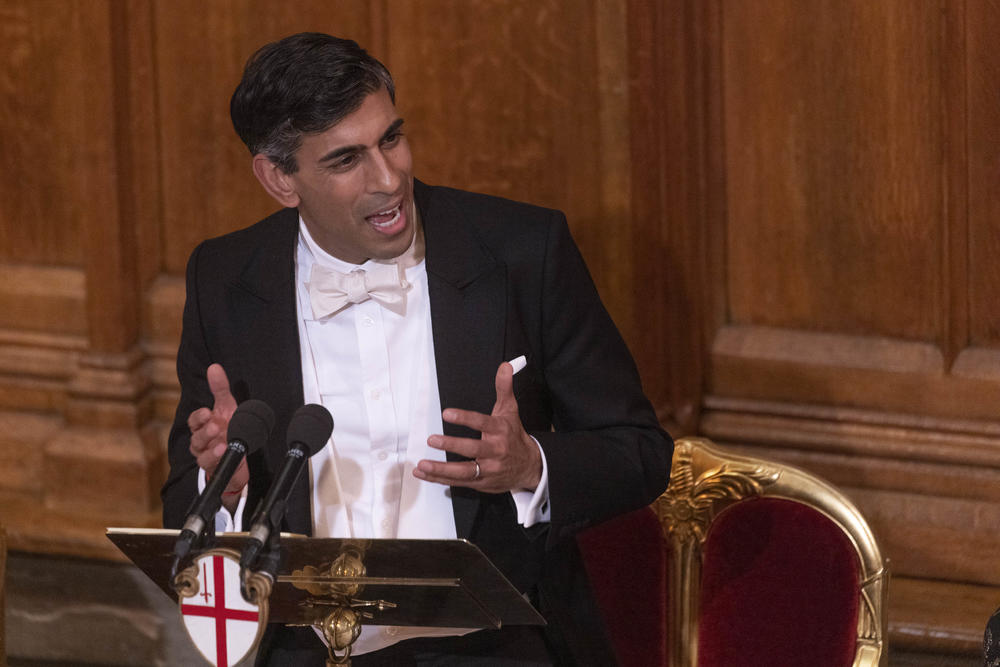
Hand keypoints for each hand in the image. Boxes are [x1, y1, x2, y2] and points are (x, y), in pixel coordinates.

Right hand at [187, 364, 247, 498]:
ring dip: (211, 450)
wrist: (238, 454)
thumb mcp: (227, 406)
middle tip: (215, 427)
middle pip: (196, 438)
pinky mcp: (215, 469)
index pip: (194, 421)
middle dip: (204, 433)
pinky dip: (218, 460)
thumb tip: (214, 367)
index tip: (207, 412)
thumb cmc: (229, 427)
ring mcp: (207, 456)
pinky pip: (212, 466)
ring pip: (202, 455)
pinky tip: (226, 454)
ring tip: (222, 444)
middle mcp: (201, 442)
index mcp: (202, 426)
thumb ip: (220, 389)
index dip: (199, 417)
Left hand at [414, 361, 541, 492]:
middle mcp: (495, 452)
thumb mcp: (510, 410)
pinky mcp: (481, 483)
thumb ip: (504, 388)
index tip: (447, 414)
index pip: (482, 423)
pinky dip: (439, 479)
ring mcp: (488, 470)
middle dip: (451, 445)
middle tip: (432, 439)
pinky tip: (423, 473)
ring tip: (423, 464)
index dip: (465, 418)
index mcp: (500, 431)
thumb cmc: (514, 436)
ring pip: (464, 472)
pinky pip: (458, 482)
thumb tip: (505, 366)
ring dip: (441, 470)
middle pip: (473, 449)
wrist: (530, 467)